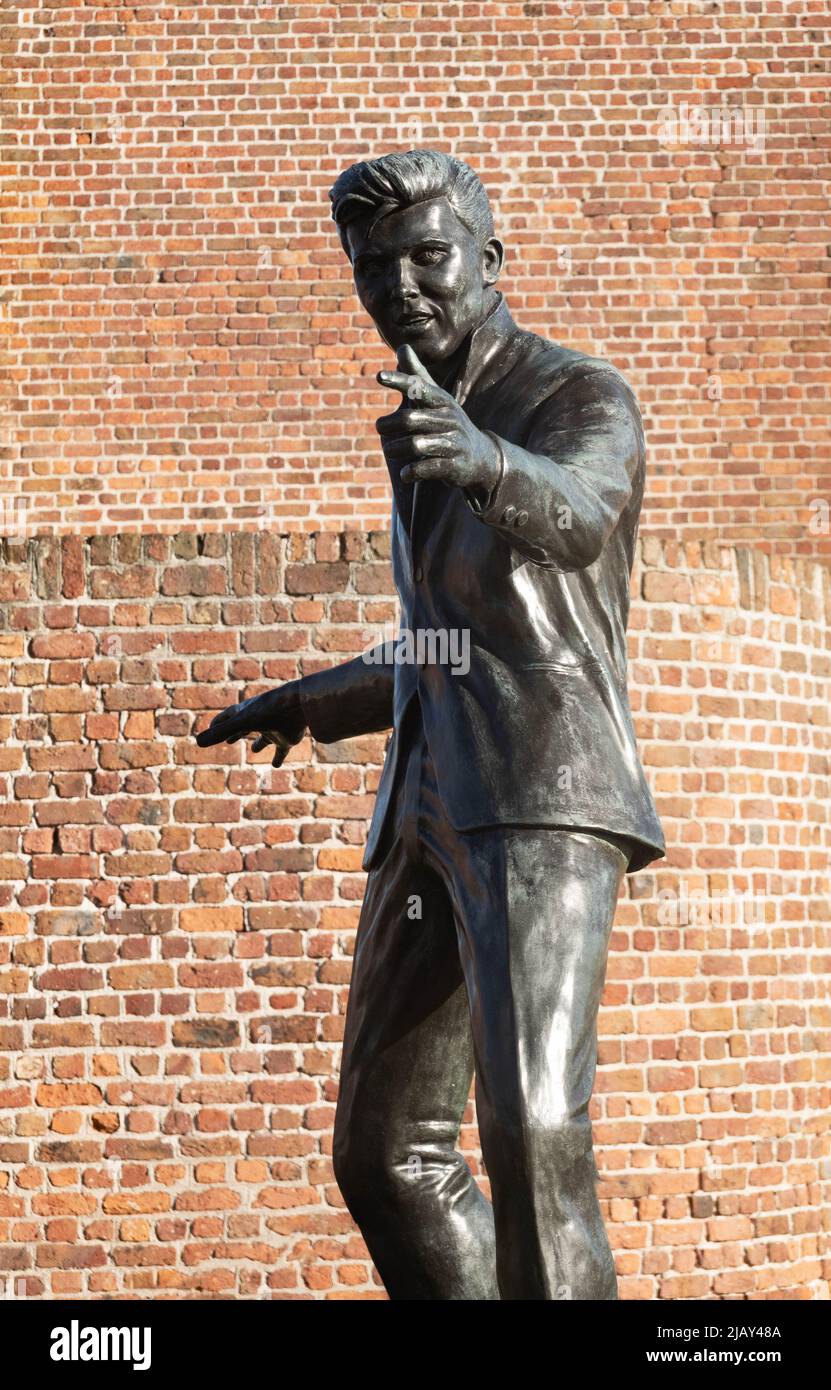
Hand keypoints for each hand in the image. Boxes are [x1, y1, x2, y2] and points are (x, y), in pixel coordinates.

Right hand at [195, 682, 306, 767]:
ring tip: (254, 750)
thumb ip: (220, 732)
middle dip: (235, 733)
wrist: (298, 705)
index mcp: (246, 712)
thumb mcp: (241, 722)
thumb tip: (197, 742)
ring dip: (259, 744)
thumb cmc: (268, 710)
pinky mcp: (286, 739)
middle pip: (244, 727)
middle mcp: (259, 720)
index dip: (218, 724)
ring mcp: (274, 729)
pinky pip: (281, 752)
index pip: (227, 717)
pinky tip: (276, 765)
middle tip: (227, 739)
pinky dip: (278, 758)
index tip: (211, 729)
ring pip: (264, 739)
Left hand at [375, 345, 501, 492]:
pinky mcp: (454, 466)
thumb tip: (402, 347)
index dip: (400, 381)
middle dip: (390, 424)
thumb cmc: (449, 424)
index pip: (419, 387)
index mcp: (442, 401)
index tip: (379, 376)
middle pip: (411, 419)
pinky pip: (427, 468)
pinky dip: (412, 471)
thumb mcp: (436, 399)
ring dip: (397, 449)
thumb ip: (417, 376)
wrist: (480, 457)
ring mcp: (453, 443)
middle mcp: (449, 420)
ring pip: (417, 445)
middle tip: (380, 428)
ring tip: (389, 450)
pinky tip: (405, 473)